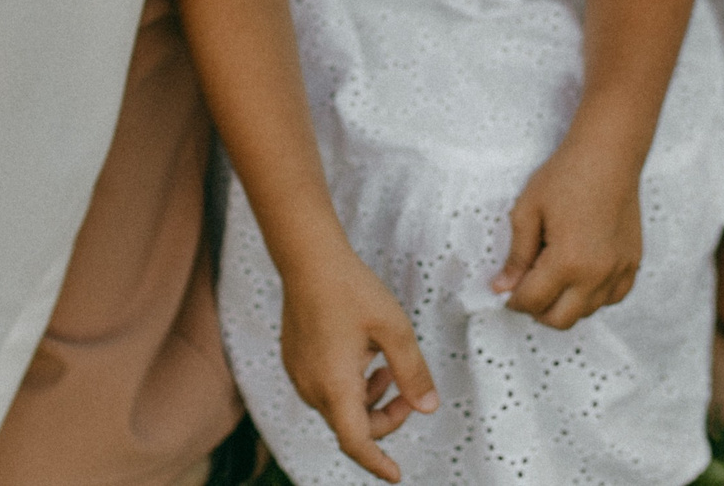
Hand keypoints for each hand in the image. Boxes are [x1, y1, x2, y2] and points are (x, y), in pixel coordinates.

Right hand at [280, 251, 438, 481]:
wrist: (309, 259)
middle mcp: (311, 387)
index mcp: (335, 386)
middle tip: (409, 391)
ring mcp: (299, 373)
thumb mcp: (394, 329)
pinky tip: (365, 355)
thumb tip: (429, 407)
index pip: (356, 443)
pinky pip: (324, 388)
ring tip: (388, 367)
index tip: (396, 475)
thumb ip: (413, 372)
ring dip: (368, 399)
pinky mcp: (294, 359)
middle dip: (385, 418)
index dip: (377, 463)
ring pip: (338, 407)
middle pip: (351, 426)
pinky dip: (349, 386)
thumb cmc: (352, 290)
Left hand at [491, 136, 643, 329]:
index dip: (512, 299)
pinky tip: (581, 275)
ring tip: (553, 276)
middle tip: (526, 288)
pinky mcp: (633, 263)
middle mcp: (596, 274)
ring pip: (586, 312)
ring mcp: (618, 271)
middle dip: (537, 310)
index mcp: (567, 261)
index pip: (532, 301)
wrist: (608, 155)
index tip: (506, 290)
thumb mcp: (528, 210)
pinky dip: (593, 296)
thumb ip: (516, 255)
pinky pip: (612, 298)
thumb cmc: (566, 176)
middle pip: (560, 320)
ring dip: (565, 304)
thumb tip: (502, 286)